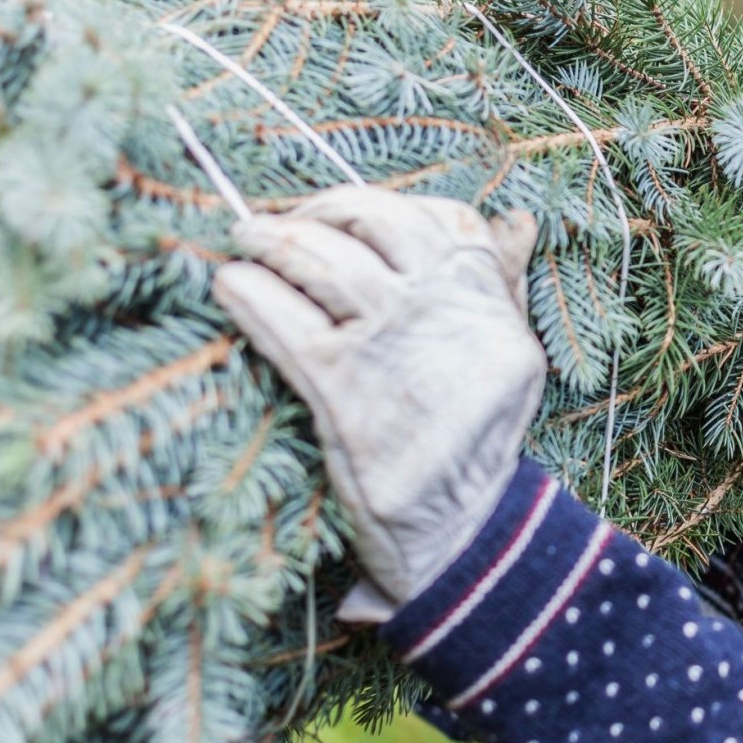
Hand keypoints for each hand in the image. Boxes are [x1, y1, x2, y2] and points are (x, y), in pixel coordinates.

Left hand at [210, 186, 545, 611]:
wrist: (464, 537)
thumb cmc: (472, 444)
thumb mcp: (507, 360)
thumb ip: (495, 289)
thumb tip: (511, 221)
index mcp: (490, 303)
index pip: (444, 219)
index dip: (379, 204)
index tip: (337, 212)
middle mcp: (449, 314)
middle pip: (376, 223)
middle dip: (318, 211)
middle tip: (276, 222)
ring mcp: (397, 349)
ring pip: (324, 259)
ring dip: (271, 239)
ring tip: (243, 240)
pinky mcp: (347, 394)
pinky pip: (285, 318)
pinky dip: (249, 292)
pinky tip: (230, 285)